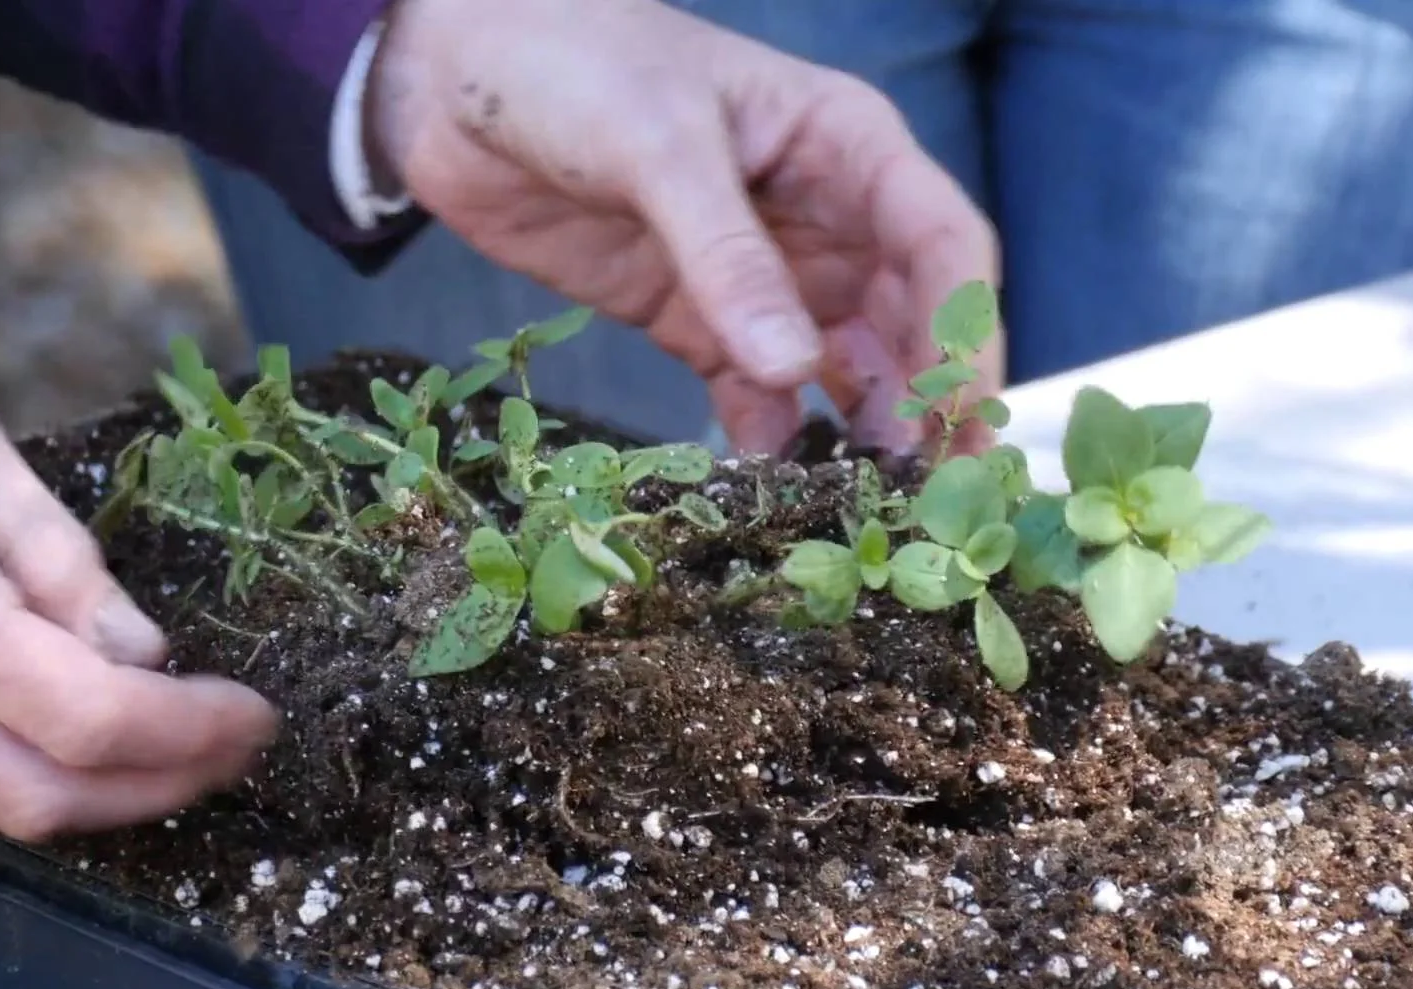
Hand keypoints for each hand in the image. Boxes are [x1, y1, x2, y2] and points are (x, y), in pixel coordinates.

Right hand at [0, 244, 276, 839]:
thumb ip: (51, 549)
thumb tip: (140, 648)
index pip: (91, 717)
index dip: (193, 732)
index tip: (256, 715)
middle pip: (43, 796)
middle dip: (160, 786)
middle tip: (232, 748)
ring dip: (87, 796)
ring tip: (165, 745)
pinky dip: (5, 775)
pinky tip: (54, 730)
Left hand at [368, 0, 1001, 455]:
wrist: (446, 81)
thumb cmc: (571, 64)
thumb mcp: (659, 147)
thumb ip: (727, 258)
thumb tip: (796, 370)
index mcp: (843, 146)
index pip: (942, 243)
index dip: (966, 329)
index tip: (964, 413)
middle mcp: (820, 215)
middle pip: (906, 317)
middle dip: (926, 398)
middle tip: (932, 488)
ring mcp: (756, 273)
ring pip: (837, 362)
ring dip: (857, 426)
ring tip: (866, 501)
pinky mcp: (689, 318)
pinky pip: (751, 390)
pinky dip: (767, 433)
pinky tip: (768, 476)